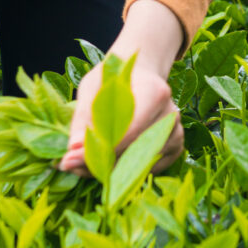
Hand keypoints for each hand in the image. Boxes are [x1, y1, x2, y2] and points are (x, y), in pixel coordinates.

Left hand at [60, 0, 187, 174]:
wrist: (140, 75)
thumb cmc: (113, 79)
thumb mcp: (92, 89)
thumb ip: (82, 119)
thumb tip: (72, 150)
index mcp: (155, 93)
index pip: (129, 131)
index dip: (99, 150)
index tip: (71, 159)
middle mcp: (171, 115)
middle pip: (134, 152)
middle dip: (99, 163)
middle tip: (71, 165)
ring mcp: (176, 132)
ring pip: (140, 164)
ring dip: (110, 170)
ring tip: (84, 164)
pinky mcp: (176, 148)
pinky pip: (149, 169)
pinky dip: (126, 172)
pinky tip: (107, 163)